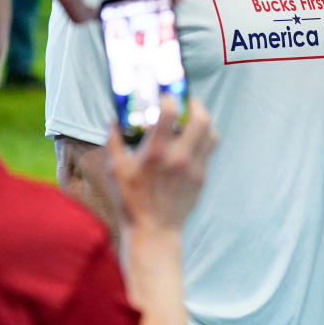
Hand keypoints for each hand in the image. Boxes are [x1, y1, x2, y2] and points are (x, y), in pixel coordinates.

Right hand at [106, 97, 215, 232]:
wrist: (154, 229)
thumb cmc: (131, 200)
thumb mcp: (115, 170)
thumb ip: (113, 141)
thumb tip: (113, 121)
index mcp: (156, 153)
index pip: (170, 114)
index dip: (169, 99)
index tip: (165, 96)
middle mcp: (179, 157)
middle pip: (201, 119)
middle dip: (195, 104)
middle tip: (187, 100)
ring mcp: (194, 167)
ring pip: (210, 133)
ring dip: (203, 120)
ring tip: (193, 118)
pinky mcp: (202, 176)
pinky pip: (209, 149)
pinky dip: (204, 138)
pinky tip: (193, 139)